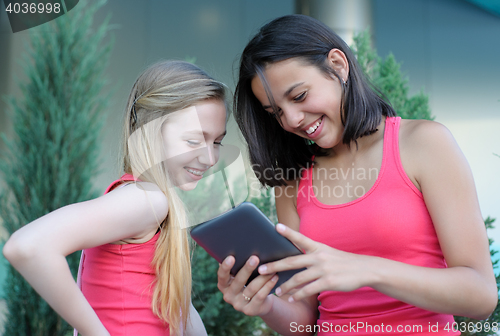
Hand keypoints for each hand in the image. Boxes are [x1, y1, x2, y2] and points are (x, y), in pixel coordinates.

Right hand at [217, 255, 278, 315]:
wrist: (260, 302)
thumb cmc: (249, 282)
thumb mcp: (242, 276)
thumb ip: (238, 266)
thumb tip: (241, 247)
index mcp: (223, 285)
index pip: (222, 276)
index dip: (225, 267)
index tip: (231, 257)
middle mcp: (228, 296)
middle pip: (238, 281)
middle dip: (247, 269)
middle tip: (255, 258)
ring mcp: (238, 305)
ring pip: (252, 288)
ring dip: (263, 277)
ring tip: (271, 268)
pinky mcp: (250, 310)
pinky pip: (260, 296)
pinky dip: (268, 285)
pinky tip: (274, 277)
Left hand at [258, 224, 372, 302]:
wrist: (364, 269)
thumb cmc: (343, 262)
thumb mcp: (328, 253)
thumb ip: (312, 255)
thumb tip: (295, 261)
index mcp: (318, 247)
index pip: (300, 238)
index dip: (288, 232)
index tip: (275, 226)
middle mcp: (319, 256)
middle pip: (292, 261)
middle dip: (275, 266)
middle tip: (261, 270)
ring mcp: (323, 269)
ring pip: (298, 278)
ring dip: (285, 286)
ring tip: (276, 291)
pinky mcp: (328, 281)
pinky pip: (308, 289)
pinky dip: (298, 295)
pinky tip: (291, 299)